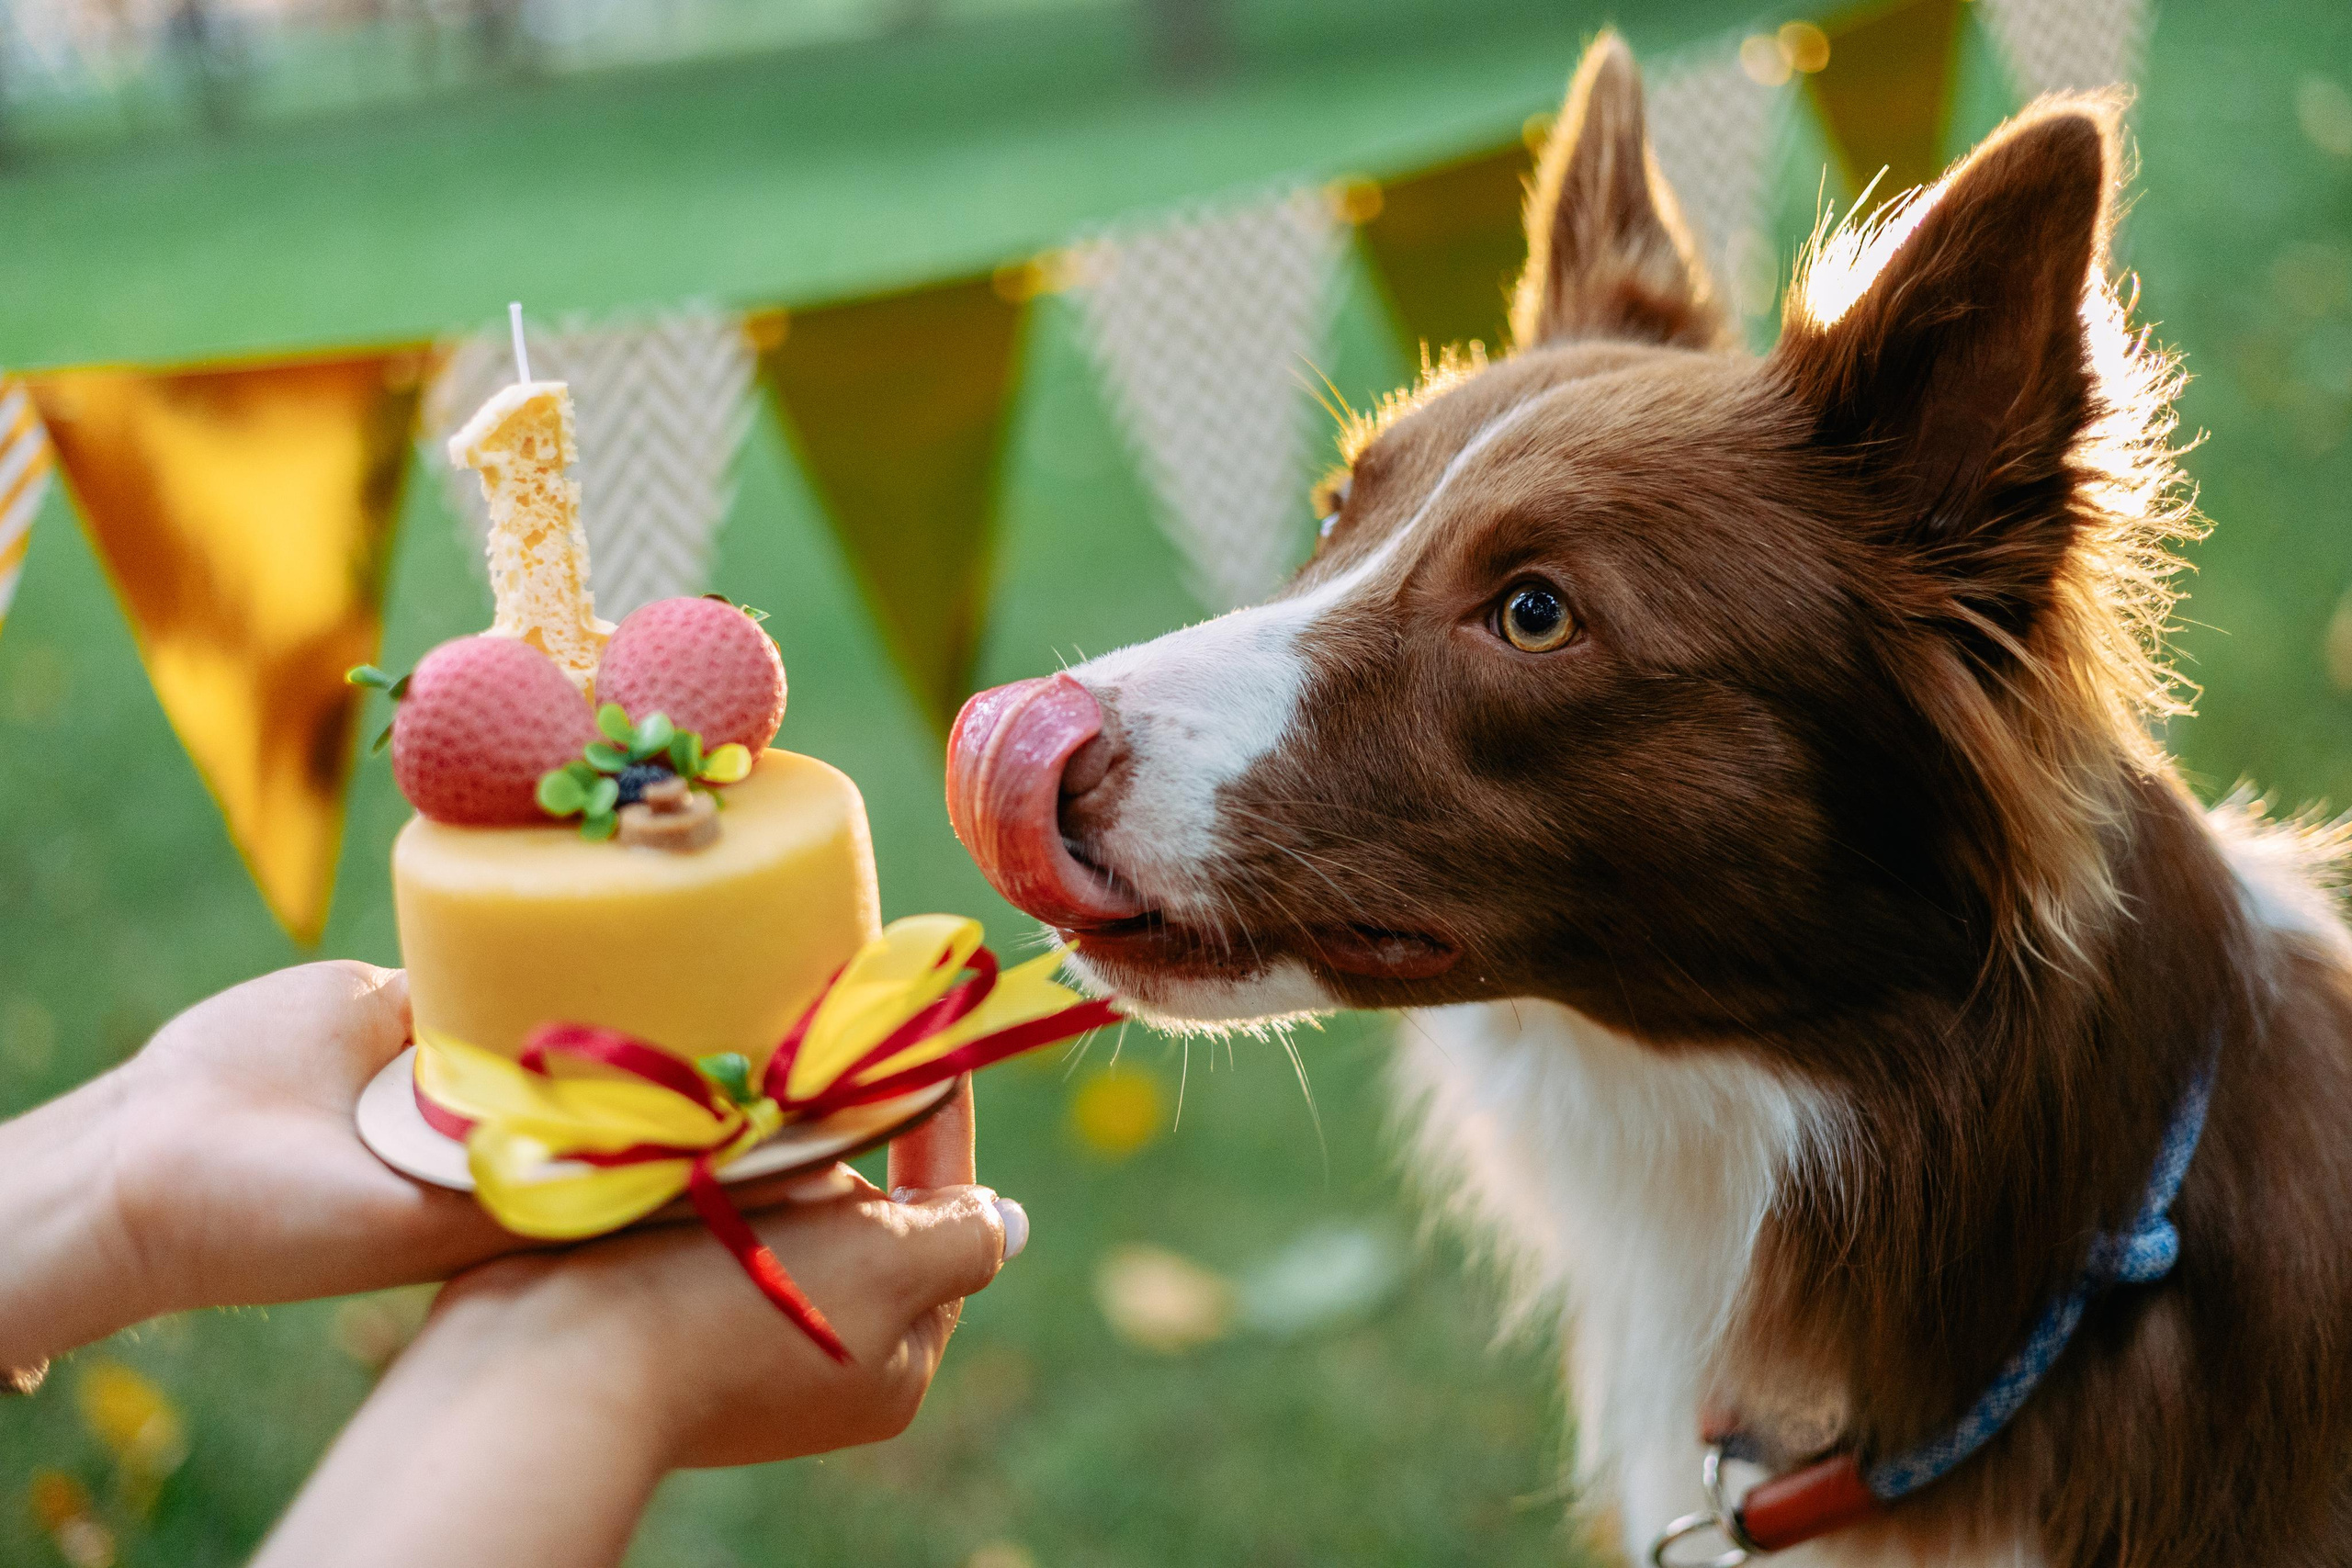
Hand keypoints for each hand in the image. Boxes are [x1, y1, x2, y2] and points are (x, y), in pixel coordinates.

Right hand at [255, 1080, 1018, 1567]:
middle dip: (839, 1143)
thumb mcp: (886, 1266)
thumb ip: (959, 1237)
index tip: (926, 1042)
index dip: (937, 1125)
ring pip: (780, 1207)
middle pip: (859, 1212)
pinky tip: (685, 1146)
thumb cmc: (736, 1306)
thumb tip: (1007, 1225)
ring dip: (766, 1154)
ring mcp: (733, 1340)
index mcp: (892, 1361)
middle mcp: (820, 1357)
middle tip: (808, 1083)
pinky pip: (705, 1218)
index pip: (942, 1216)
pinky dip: (706, 1176)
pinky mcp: (653, 1311)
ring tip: (740, 1109)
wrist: (548, 1363)